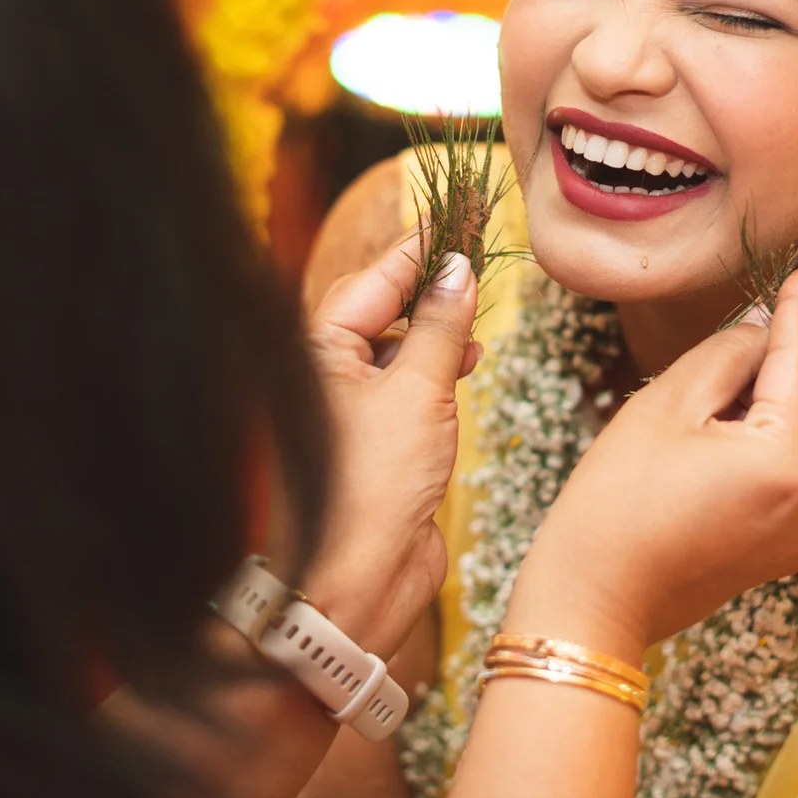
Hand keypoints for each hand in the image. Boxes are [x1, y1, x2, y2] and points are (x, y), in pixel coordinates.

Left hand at [302, 233, 478, 657]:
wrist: (354, 582)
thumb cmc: (371, 488)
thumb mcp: (418, 392)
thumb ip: (441, 326)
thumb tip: (459, 270)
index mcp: (318, 348)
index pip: (377, 277)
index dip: (423, 246)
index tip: (463, 215)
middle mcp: (327, 372)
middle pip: (383, 306)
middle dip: (431, 283)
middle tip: (480, 253)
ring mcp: (351, 407)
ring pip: (397, 346)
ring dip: (439, 328)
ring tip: (478, 314)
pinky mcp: (376, 441)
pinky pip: (408, 385)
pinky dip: (439, 368)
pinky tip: (469, 362)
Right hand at [506, 264, 797, 659]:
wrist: (596, 597)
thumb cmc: (617, 498)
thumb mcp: (668, 404)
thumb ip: (730, 353)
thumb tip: (767, 328)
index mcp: (790, 458)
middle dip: (768, 378)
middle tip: (701, 383)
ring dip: (775, 417)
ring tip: (704, 428)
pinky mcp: (795, 551)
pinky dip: (774, 453)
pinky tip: (716, 458)